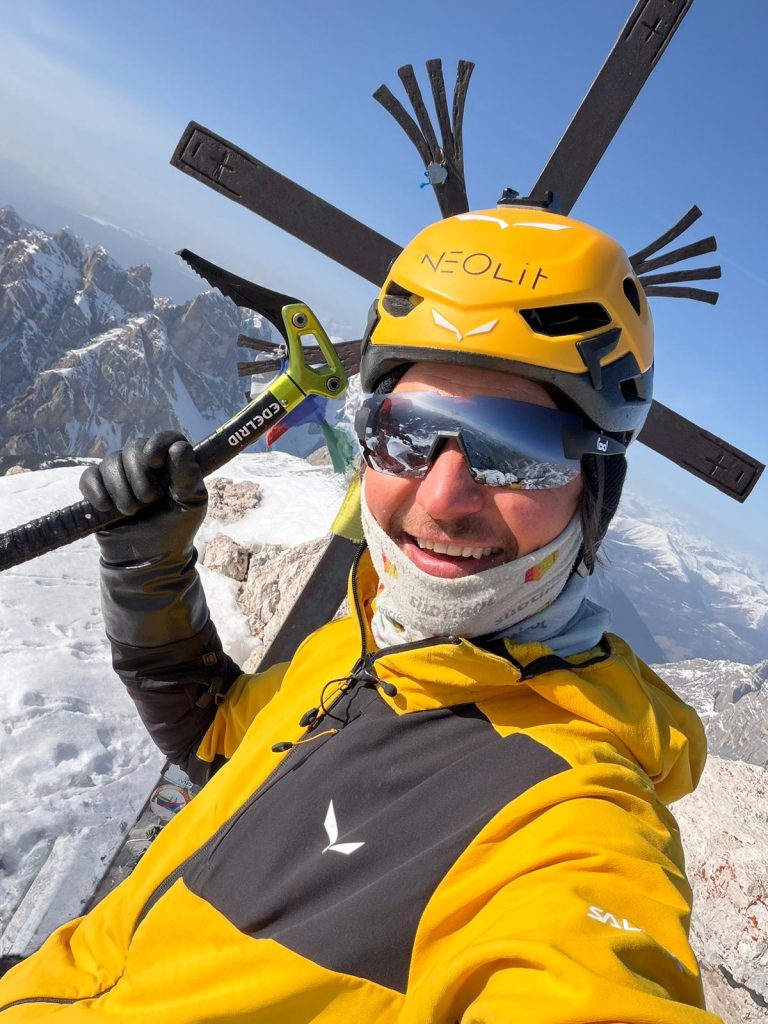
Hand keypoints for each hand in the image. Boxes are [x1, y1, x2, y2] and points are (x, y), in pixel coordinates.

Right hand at [79, 431, 206, 565]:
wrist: (148, 559)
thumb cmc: (175, 530)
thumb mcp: (190, 505)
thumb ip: (188, 476)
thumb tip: (178, 447)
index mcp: (171, 465)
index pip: (166, 438)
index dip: (157, 443)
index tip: (154, 461)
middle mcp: (145, 465)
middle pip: (133, 447)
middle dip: (138, 475)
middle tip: (147, 501)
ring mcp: (120, 476)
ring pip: (110, 461)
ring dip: (120, 488)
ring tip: (130, 511)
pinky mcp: (99, 489)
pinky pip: (89, 476)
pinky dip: (95, 490)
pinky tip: (105, 507)